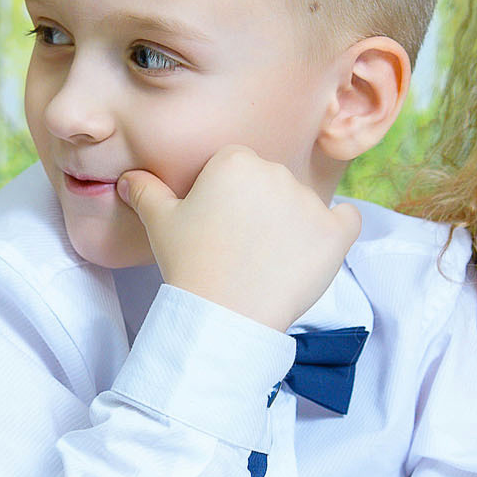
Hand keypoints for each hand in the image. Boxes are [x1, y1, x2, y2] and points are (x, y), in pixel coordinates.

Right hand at [119, 147, 360, 330]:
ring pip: (302, 203)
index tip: (218, 223)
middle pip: (270, 181)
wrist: (224, 314)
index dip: (226, 194)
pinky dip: (336, 229)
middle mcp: (277, 172)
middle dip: (260, 207)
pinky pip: (347, 219)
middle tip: (240, 245)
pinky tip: (316, 247)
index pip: (236, 166)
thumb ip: (145, 191)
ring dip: (291, 223)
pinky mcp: (336, 233)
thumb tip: (128, 178)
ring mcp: (310, 202)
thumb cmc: (189, 265)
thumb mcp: (160, 224)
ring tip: (267, 259)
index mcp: (235, 161)